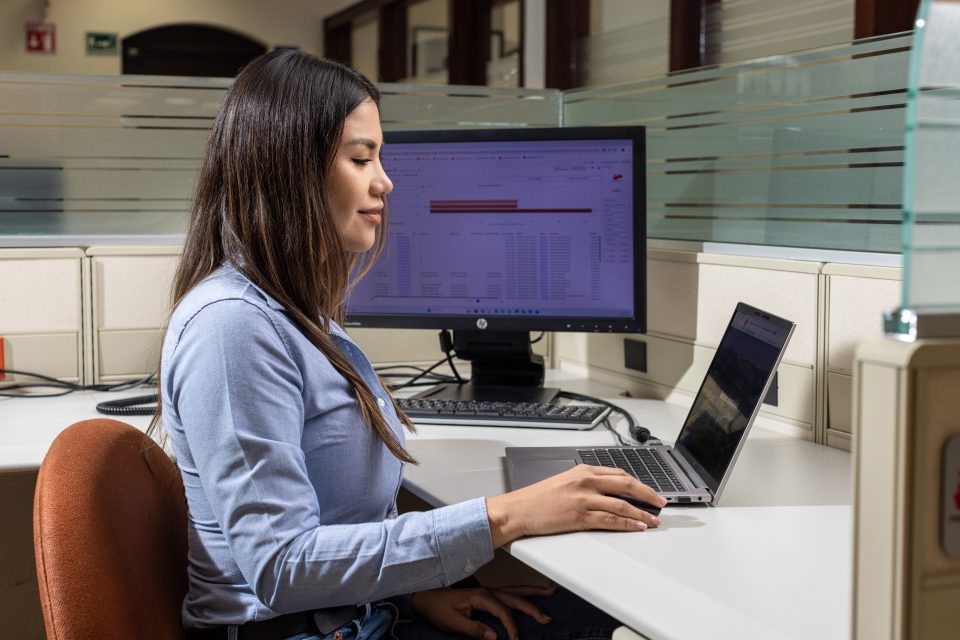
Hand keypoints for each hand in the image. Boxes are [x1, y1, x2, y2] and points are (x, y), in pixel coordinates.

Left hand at [411, 585, 555, 639]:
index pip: (503, 612)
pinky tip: (528, 597)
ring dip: (532, 592)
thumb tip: (495, 637)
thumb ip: (474, 630)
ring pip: (514, 590)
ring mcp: (487, 591)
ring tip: (549, 592)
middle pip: (515, 598)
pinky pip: (508, 593)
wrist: (424, 598)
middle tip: (547, 618)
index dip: (511, 628)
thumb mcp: (453, 623)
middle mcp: (487, 591)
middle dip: (532, 607)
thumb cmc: (437, 609)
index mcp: (481, 596)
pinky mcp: (485, 595)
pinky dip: (521, 593)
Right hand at [485, 464, 665, 546]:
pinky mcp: (580, 516)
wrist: (518, 509)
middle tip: (661, 502)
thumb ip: (585, 483)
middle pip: (626, 485)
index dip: (638, 483)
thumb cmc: (537, 498)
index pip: (618, 473)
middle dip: (647, 494)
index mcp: (582, 470)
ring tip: (654, 520)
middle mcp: (585, 481)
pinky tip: (637, 526)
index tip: (649, 491)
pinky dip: (627, 524)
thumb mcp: (564, 481)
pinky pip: (610, 520)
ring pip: (621, 504)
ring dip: (642, 513)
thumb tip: (607, 491)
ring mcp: (583, 499)